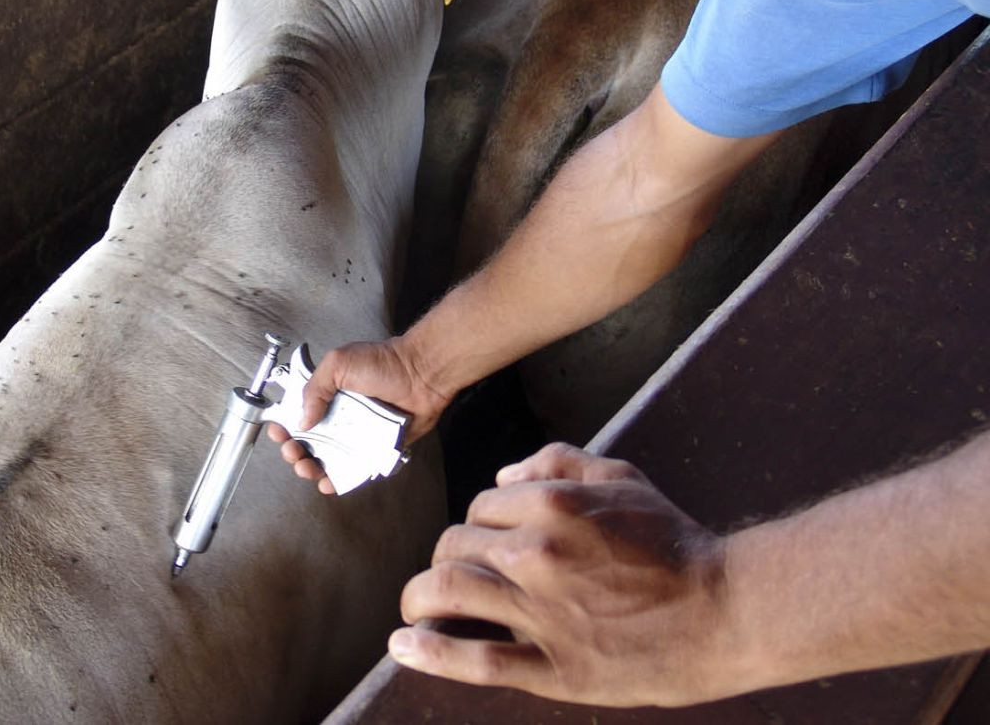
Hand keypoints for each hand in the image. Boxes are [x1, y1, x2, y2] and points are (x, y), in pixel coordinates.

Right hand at [266, 337, 451, 492]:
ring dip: (310, 467)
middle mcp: (337, 416)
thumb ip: (315, 389)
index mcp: (326, 395)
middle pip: (306, 442)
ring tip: (307, 467)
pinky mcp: (372, 450)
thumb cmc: (385, 362)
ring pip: (325, 459)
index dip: (283, 426)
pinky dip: (337, 479)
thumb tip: (302, 420)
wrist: (421, 375)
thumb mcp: (339, 363)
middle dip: (292, 451)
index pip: (296, 414)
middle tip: (292, 452)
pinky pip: (352, 469)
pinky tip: (328, 482)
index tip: (278, 432)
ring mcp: (354, 435)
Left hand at [388, 442, 735, 706]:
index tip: (481, 543)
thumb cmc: (674, 544)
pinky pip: (477, 660)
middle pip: (454, 547)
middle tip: (443, 578)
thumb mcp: (622, 479)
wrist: (725, 610)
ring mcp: (542, 612)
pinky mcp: (554, 668)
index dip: (475, 524)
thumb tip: (504, 473)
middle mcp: (536, 553)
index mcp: (552, 506)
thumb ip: (559, 462)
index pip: (479, 507)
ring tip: (413, 610)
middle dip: (441, 559)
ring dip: (418, 599)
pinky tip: (404, 646)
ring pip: (449, 592)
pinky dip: (431, 653)